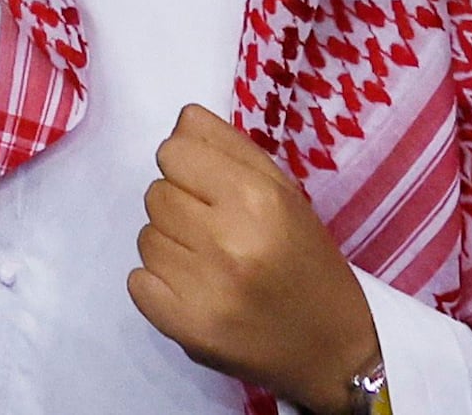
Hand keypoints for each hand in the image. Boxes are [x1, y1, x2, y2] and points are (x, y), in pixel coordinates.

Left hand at [127, 109, 381, 410]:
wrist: (334, 350)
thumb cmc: (307, 260)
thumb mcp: (284, 191)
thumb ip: (227, 146)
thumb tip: (178, 121)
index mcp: (257, 199)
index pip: (172, 151)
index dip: (188, 168)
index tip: (210, 190)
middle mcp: (228, 241)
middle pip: (155, 194)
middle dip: (180, 207)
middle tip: (216, 232)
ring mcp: (204, 290)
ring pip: (145, 237)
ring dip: (171, 246)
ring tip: (210, 264)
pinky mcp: (186, 329)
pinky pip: (137, 282)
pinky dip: (158, 285)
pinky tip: (195, 292)